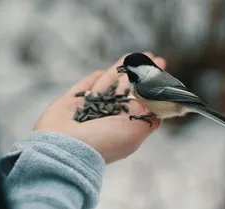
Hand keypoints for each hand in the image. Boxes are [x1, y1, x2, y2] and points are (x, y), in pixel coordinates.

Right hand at [34, 52, 165, 163]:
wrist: (64, 147)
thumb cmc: (102, 141)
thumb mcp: (134, 133)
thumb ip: (148, 119)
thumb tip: (158, 110)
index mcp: (123, 123)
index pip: (140, 98)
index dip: (150, 83)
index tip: (161, 68)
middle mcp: (107, 115)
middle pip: (126, 88)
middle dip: (138, 73)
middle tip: (150, 57)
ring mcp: (88, 108)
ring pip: (107, 83)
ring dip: (120, 69)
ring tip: (133, 55)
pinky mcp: (70, 102)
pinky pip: (84, 86)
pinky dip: (94, 79)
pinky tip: (103, 71)